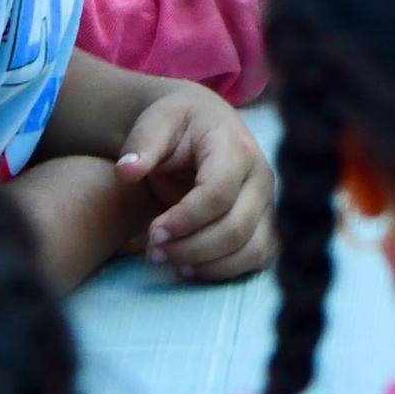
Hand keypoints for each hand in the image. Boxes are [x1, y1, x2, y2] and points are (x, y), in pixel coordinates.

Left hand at [115, 81, 271, 279]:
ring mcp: (268, 203)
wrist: (201, 126)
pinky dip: (225, 271)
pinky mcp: (267, 224)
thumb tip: (126, 171)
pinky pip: (257, 258)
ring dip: (206, 264)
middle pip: (235, 228)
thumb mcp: (156, 122)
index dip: (184, 220)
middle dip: (190, 248)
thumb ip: (141, 144)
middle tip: (153, 252)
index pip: (218, 194)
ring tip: (168, 260)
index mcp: (236, 148)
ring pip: (250, 249)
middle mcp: (261, 177)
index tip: (151, 233)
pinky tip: (191, 267)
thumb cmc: (177, 125)